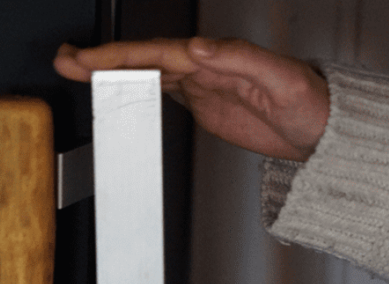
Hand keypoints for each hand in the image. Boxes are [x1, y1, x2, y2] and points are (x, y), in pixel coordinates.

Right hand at [54, 37, 328, 160]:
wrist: (323, 130)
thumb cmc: (311, 102)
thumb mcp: (281, 79)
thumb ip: (241, 61)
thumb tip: (200, 49)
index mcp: (217, 58)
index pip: (159, 54)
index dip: (123, 57)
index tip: (92, 62)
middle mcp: (205, 67)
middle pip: (143, 60)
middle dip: (102, 60)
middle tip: (65, 60)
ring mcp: (202, 86)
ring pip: (147, 74)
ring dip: (112, 74)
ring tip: (76, 72)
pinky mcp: (205, 105)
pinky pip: (162, 94)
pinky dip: (135, 91)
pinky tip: (117, 93)